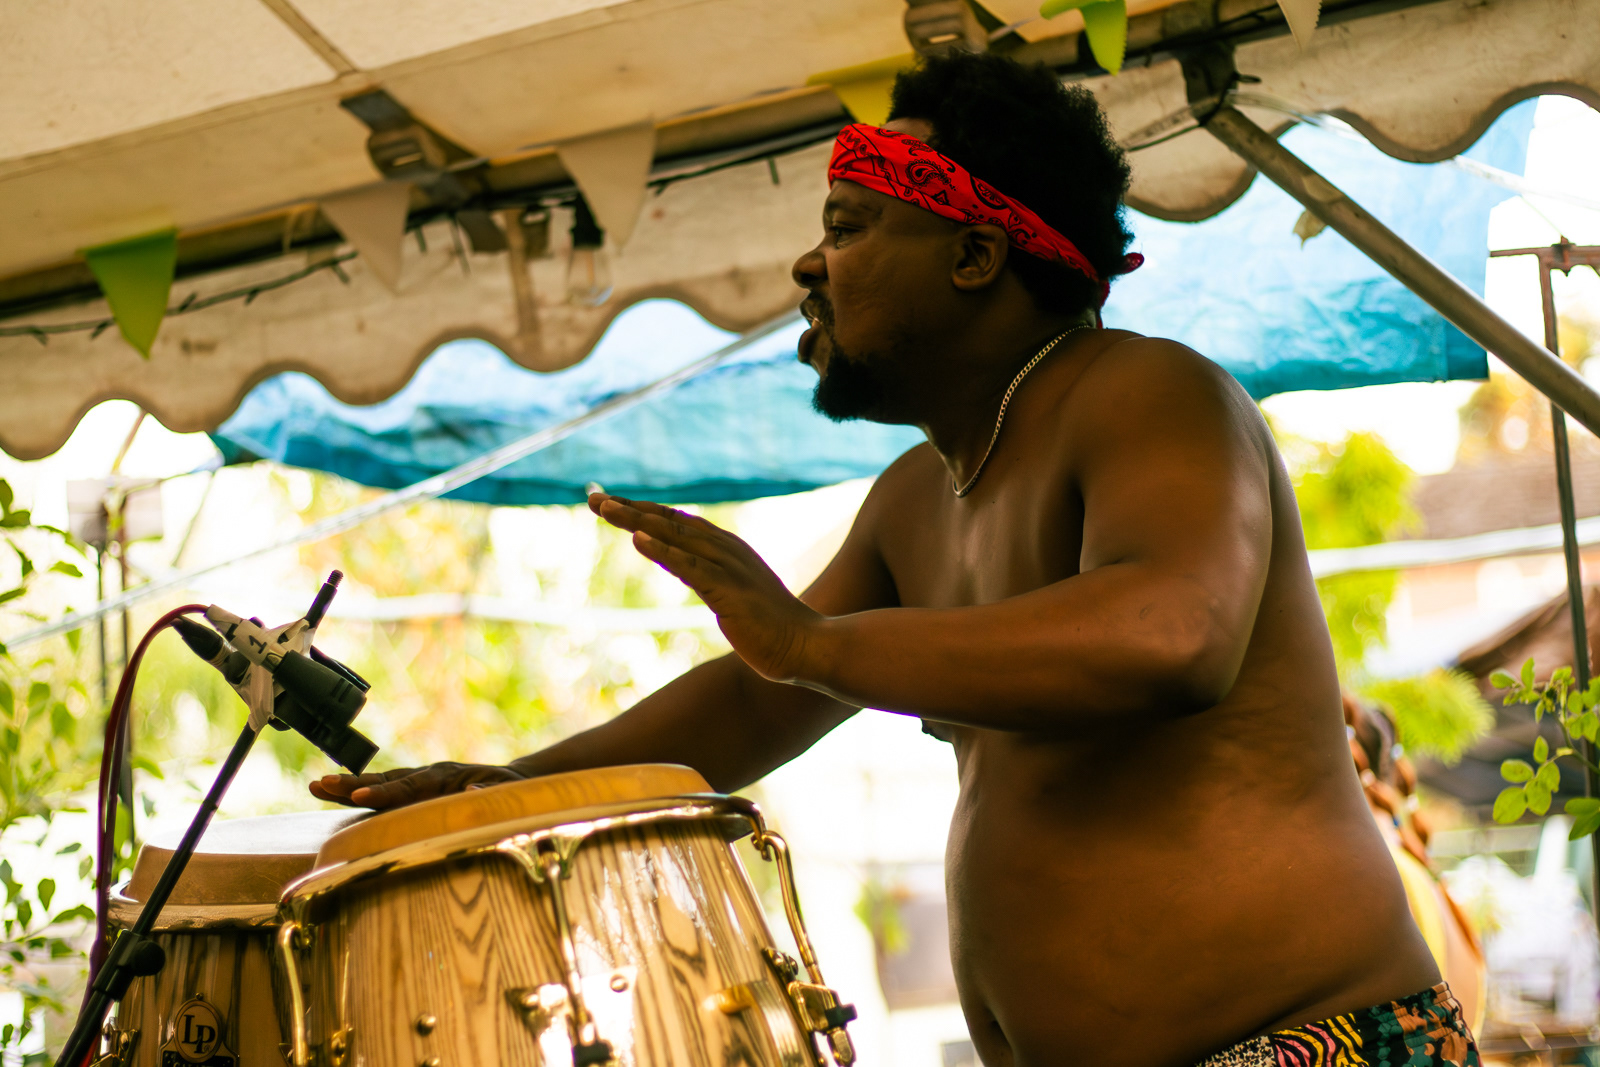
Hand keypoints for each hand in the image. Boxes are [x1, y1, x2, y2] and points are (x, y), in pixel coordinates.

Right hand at [310, 762, 525, 809]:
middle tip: (319, 785)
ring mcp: (420, 780)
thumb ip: (491, 793)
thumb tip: (475, 792)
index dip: (384, 794)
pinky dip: (360, 792)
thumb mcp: (507, 792)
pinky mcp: (416, 788)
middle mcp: (427, 775)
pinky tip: (336, 796)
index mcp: (445, 777)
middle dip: (351, 784)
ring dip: (348, 787)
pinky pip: (385, 790)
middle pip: (384, 781)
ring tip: (316, 787)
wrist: (510, 778)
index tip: (358, 797)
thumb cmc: (509, 789)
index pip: (408, 787)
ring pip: (379, 783)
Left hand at [588, 493, 826, 682]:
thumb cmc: (771, 628)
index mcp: (726, 549)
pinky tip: (638, 538)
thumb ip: (710, 578)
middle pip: (670, 521)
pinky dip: (663, 550)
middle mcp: (725, 550)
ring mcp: (728, 568)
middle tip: (593, 495)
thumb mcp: (733, 595)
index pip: (677, 522)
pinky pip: (690, 567)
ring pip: (674, 536)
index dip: (642, 510)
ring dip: (637, 519)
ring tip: (604, 507)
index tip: (609, 502)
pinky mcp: (729, 591)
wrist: (806, 646)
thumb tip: (685, 568)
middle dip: (630, 507)